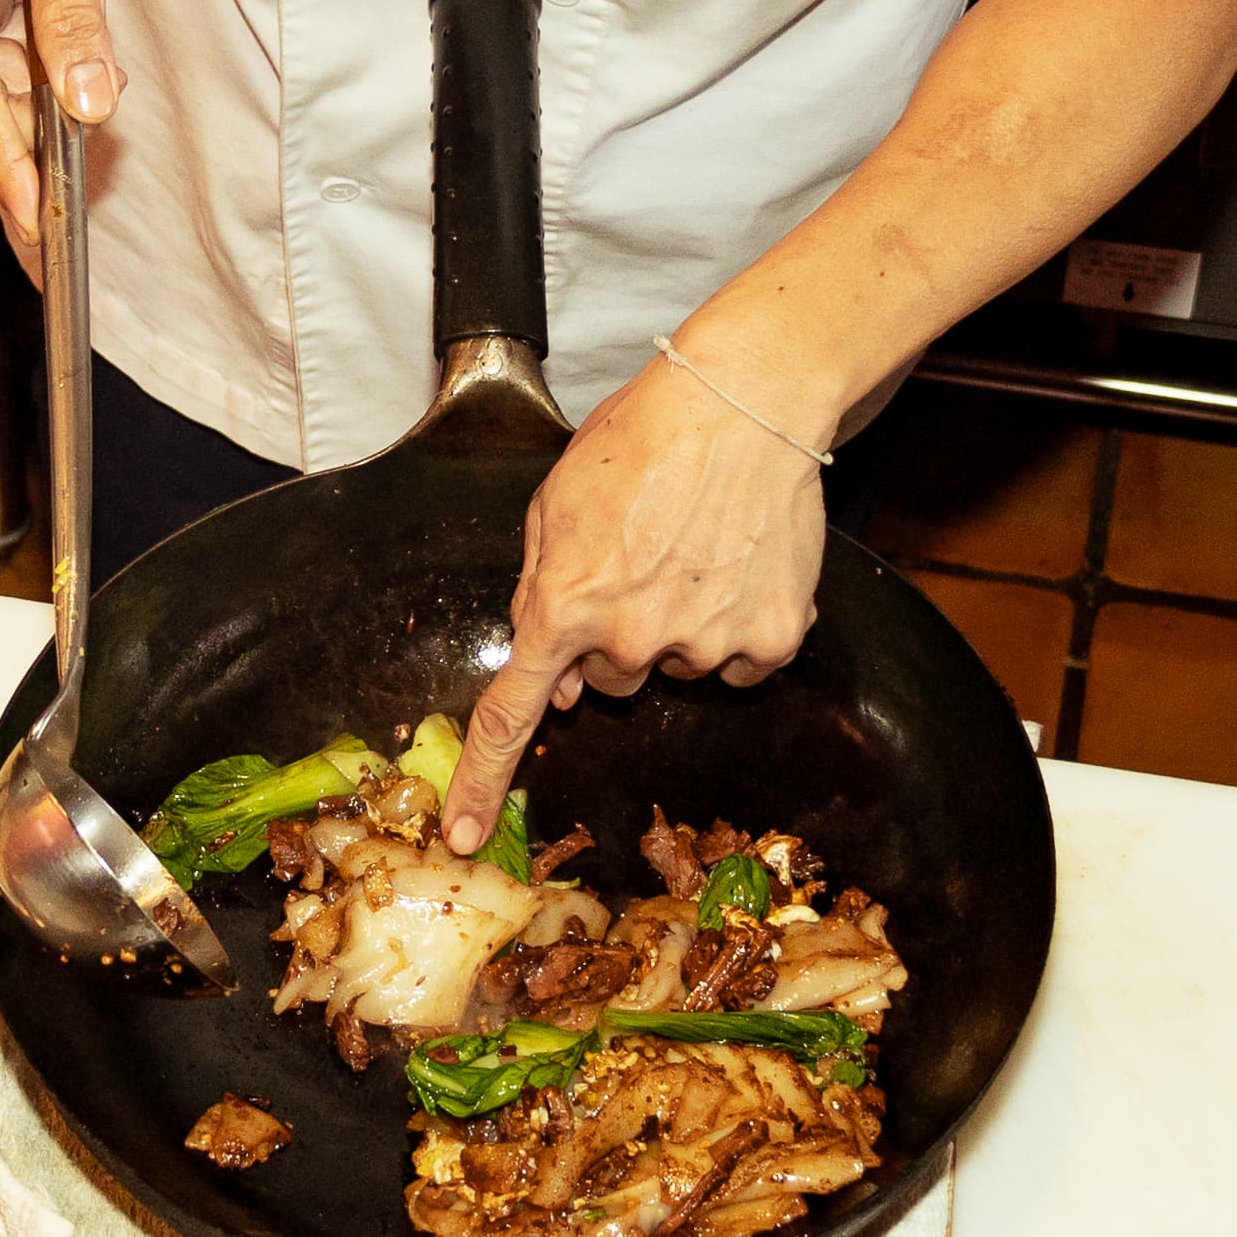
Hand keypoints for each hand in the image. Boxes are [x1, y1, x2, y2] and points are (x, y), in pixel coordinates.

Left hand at [444, 350, 827, 853]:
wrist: (743, 403)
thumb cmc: (640, 440)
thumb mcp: (554, 507)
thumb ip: (539, 594)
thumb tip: (549, 685)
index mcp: (566, 604)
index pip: (512, 713)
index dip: (484, 782)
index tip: (467, 833)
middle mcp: (632, 638)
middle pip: (606, 678)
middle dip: (610, 634)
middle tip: (638, 560)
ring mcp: (706, 644)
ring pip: (673, 667)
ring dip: (674, 625)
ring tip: (692, 547)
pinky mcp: (770, 638)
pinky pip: (737, 662)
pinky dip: (734, 625)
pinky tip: (736, 564)